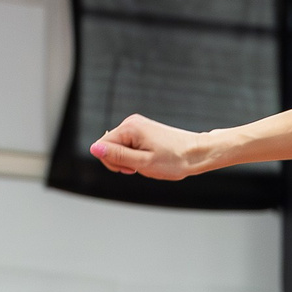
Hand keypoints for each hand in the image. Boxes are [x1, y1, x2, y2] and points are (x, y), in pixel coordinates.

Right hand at [89, 114, 204, 178]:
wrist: (197, 153)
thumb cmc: (174, 159)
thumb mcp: (143, 162)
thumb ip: (117, 156)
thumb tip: (93, 149)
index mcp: (129, 128)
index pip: (102, 146)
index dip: (113, 162)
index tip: (132, 168)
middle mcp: (131, 122)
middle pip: (109, 146)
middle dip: (121, 161)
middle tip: (141, 167)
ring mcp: (138, 125)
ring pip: (119, 148)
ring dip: (130, 160)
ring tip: (148, 162)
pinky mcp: (143, 130)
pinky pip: (129, 146)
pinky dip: (136, 156)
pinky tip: (150, 158)